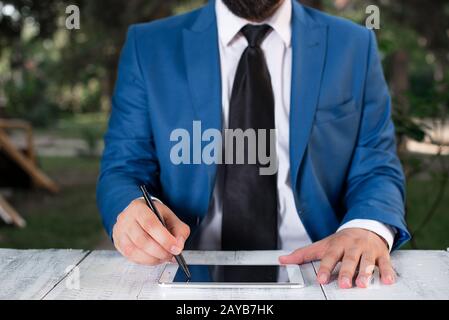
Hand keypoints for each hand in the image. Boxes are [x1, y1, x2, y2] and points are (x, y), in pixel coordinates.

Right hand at [112, 199, 189, 264]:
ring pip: (135, 251)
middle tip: (171, 255)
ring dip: (153, 258)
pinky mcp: (118, 244)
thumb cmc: (155, 215)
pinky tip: (155, 258)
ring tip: (164, 257)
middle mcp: (126, 219)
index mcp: (139, 207)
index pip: (150, 224)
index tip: (175, 248)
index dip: (164, 239)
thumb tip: (178, 247)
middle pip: (142, 240)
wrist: (139, 214)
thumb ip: (179, 230)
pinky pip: (131, 257)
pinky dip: (146, 261)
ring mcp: (120, 232)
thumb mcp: (170, 217)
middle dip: (160, 251)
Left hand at [279, 228, 394, 288]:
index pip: (329, 257)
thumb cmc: (342, 240)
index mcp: (337, 245)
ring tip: (363, 284)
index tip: (321, 278)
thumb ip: (303, 254)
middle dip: (346, 272)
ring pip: (367, 261)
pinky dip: (387, 272)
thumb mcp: (322, 245)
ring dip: (366, 273)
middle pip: (349, 260)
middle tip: (344, 284)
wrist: (365, 226)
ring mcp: (367, 250)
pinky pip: (385, 263)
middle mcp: (352, 246)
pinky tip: (387, 280)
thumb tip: (282, 260)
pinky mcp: (381, 254)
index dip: (325, 268)